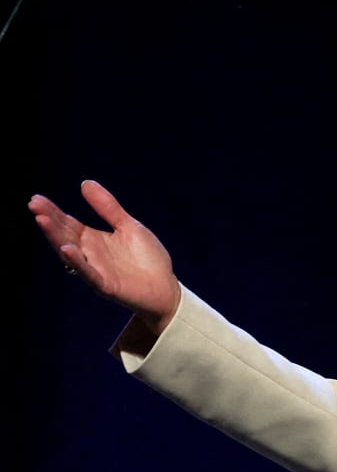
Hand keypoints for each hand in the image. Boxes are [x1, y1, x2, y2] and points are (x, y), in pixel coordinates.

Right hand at [29, 180, 181, 334]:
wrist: (167, 288)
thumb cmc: (148, 258)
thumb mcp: (128, 226)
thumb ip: (108, 207)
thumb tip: (85, 183)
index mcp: (93, 239)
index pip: (68, 223)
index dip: (53, 211)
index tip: (36, 198)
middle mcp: (89, 254)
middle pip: (65, 235)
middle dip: (50, 220)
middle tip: (34, 205)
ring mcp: (96, 270)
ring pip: (71, 253)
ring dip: (56, 237)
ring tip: (42, 220)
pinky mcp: (106, 285)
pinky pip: (88, 273)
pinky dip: (77, 262)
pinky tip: (67, 249)